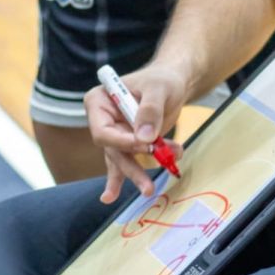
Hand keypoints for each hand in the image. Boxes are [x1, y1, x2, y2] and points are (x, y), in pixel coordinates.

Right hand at [85, 63, 188, 202]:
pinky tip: (119, 195)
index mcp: (99, 101)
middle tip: (147, 184)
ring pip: (121, 160)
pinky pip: (128, 162)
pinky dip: (131, 176)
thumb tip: (145, 139)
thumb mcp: (158, 89)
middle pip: (112, 149)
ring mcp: (115, 133)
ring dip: (138, 173)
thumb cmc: (163, 79)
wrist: (174, 82)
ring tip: (149, 190)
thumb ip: (150, 111)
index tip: (145, 145)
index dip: (121, 142)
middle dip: (131, 166)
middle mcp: (102, 120)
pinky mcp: (128, 144)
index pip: (103, 130)